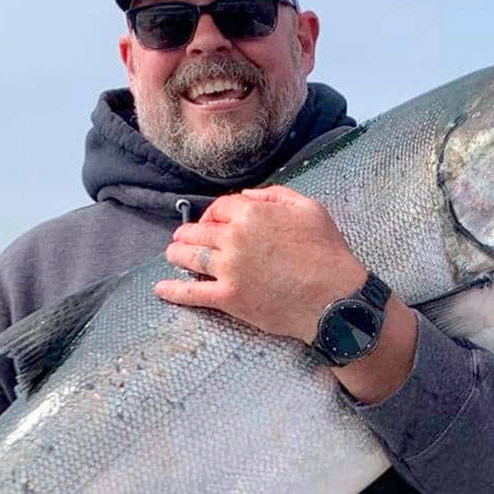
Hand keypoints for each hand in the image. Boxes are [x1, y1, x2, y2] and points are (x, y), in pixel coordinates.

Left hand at [156, 185, 418, 402]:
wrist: (334, 298)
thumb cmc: (327, 253)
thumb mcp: (309, 209)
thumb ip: (276, 196)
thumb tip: (247, 196)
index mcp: (252, 213)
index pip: (219, 209)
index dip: (212, 215)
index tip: (211, 222)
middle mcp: (234, 238)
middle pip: (198, 232)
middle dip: (188, 234)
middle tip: (182, 239)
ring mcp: (228, 269)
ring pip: (190, 258)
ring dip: (176, 255)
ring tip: (171, 255)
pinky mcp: (228, 297)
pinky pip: (192, 293)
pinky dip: (173, 291)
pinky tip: (160, 289)